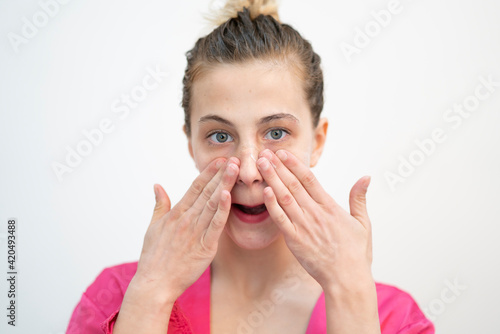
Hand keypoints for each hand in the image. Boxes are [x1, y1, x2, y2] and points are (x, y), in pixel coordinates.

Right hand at [133, 157, 239, 302]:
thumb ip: (159, 205)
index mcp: (176, 214)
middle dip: (221, 173)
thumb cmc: (153, 257)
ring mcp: (196, 232)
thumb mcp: (153, 227)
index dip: (208, 172)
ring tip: (235, 168)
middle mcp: (186, 219)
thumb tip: (157, 185)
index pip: (195, 187)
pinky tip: (228, 195)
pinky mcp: (205, 246)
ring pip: (213, 203)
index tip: (219, 160)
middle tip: (234, 157)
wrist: (155, 283)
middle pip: (207, 191)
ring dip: (224, 184)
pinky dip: (222, 209)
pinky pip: (216, 225)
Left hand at [256, 149, 372, 289]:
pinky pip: (281, 220)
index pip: (309, 179)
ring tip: (261, 165)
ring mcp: (304, 226)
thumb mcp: (362, 223)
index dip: (294, 164)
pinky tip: (264, 191)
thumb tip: (366, 177)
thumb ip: (359, 198)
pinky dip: (272, 205)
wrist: (347, 279)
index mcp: (330, 207)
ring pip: (284, 197)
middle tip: (264, 153)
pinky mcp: (295, 240)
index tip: (283, 153)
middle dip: (277, 167)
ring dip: (271, 179)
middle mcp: (315, 213)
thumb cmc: (356, 253)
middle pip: (293, 184)